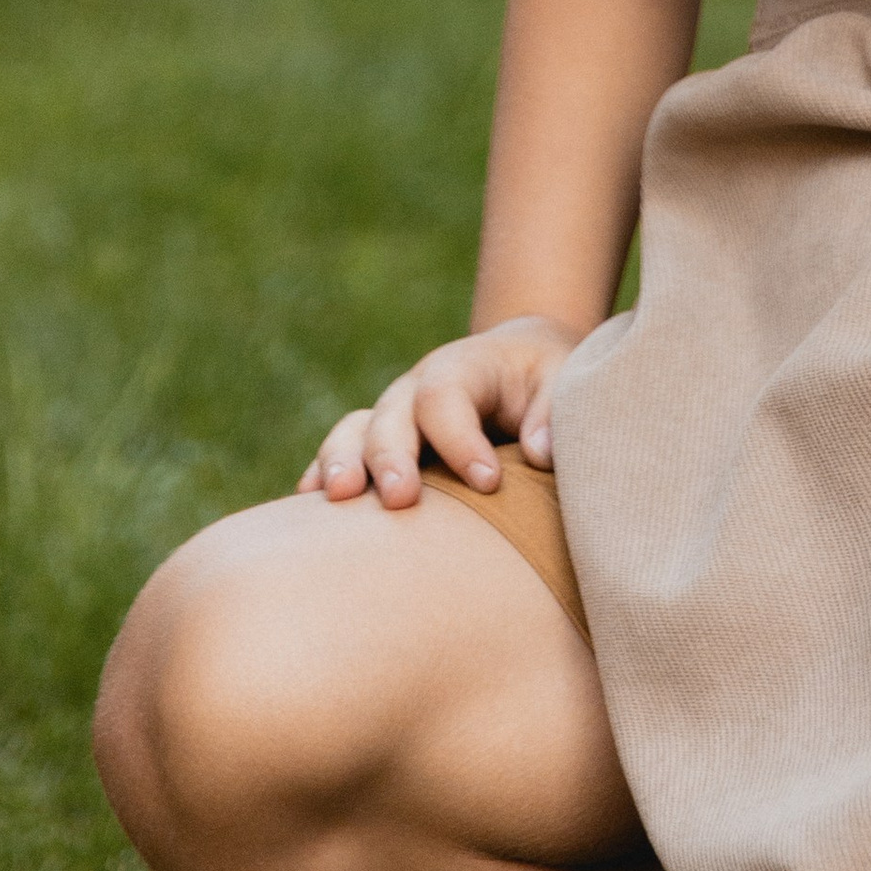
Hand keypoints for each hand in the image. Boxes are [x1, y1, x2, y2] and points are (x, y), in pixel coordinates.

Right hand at [299, 315, 580, 510]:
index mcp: (465, 365)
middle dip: (391, 457)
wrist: (521, 363)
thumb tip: (540, 452)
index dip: (460, 438)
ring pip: (352, 431)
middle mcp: (418, 388)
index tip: (489, 483)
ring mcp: (392, 416)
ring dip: (342, 463)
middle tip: (402, 500)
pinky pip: (338, 456)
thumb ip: (556, 410)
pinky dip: (320, 477)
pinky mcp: (377, 447)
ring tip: (339, 499)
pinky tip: (305, 507)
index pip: (448, 394)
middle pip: (391, 414)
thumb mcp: (566, 378)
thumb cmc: (548, 378)